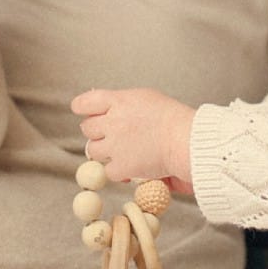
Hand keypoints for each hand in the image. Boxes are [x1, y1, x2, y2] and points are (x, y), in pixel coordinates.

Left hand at [71, 88, 194, 193]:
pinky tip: (130, 166)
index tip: (82, 110)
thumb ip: (123, 102)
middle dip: (97, 131)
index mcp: (118, 102)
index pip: (85, 102)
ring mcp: (115, 146)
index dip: (81, 107)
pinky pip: (108, 170)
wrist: (186, 141)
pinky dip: (118, 170)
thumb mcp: (146, 98)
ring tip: (122, 150)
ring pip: (93, 150)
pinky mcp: (121, 167)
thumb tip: (106, 105)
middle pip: (87, 128)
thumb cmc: (174, 118)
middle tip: (111, 134)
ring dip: (104, 151)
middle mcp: (112, 122)